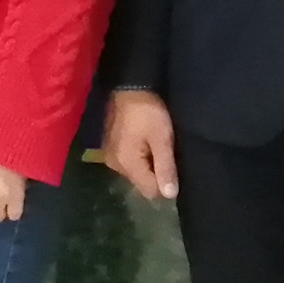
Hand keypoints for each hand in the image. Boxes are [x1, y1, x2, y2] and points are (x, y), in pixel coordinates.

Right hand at [102, 88, 179, 202]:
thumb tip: (171, 196)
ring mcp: (109, 156)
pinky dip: (139, 157)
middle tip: (166, 152)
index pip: (150, 192)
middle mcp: (114, 165)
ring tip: (156, 145)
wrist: (128, 86)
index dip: (165, 184)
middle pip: (141, 183)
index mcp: (126, 164)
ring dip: (147, 165)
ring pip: (135, 173)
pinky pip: (128, 162)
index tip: (174, 166)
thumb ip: (166, 167)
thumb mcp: (162, 138)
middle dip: (156, 174)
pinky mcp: (109, 147)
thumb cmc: (147, 112)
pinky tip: (145, 141)